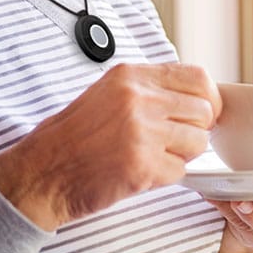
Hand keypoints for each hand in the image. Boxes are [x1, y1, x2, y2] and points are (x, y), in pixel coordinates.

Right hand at [0, 62, 221, 229]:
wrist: (43, 172)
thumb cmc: (74, 136)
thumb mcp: (109, 93)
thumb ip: (150, 88)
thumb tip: (196, 95)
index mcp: (131, 76)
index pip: (197, 77)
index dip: (209, 98)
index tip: (203, 113)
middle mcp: (138, 98)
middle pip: (204, 110)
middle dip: (197, 130)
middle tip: (175, 141)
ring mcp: (141, 132)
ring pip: (199, 142)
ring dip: (183, 154)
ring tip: (155, 156)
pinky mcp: (142, 166)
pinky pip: (181, 171)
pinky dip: (167, 176)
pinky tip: (141, 172)